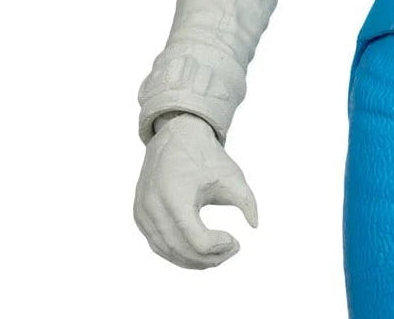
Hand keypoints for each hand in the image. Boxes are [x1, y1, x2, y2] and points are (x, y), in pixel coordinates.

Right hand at [134, 112, 257, 267]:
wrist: (177, 134)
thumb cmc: (206, 155)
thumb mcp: (231, 175)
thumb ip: (247, 200)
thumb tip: (255, 225)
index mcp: (176, 196)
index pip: (196, 240)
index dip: (218, 248)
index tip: (236, 241)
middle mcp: (154, 207)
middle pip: (181, 250)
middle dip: (208, 259)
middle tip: (230, 251)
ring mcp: (142, 213)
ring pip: (167, 251)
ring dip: (193, 260)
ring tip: (217, 255)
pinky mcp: (139, 215)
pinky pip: (157, 244)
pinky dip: (177, 252)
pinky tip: (197, 251)